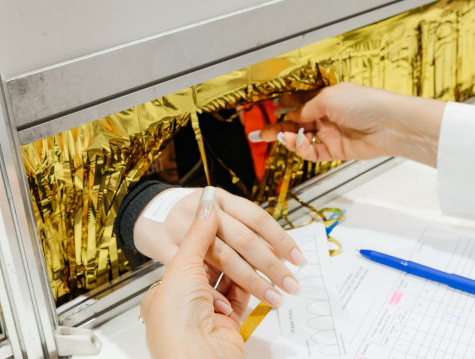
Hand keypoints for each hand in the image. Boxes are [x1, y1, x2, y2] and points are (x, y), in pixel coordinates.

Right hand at [134, 187, 306, 307]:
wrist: (147, 212)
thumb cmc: (190, 214)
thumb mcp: (218, 210)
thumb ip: (242, 226)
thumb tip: (278, 249)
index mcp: (221, 198)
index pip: (258, 218)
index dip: (281, 239)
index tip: (298, 258)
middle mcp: (204, 209)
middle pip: (244, 239)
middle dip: (271, 265)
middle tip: (290, 284)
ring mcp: (184, 227)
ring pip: (223, 257)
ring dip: (251, 281)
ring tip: (271, 296)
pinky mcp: (165, 247)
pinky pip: (194, 273)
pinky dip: (213, 291)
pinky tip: (228, 305)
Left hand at [140, 187, 248, 358]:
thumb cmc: (176, 318)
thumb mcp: (182, 266)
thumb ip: (199, 234)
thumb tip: (207, 205)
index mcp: (168, 283)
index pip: (196, 249)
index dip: (214, 233)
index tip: (228, 217)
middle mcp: (187, 296)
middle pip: (220, 263)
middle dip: (242, 252)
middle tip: (255, 232)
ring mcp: (207, 310)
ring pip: (234, 278)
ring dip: (253, 268)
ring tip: (270, 254)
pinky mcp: (228, 323)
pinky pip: (242, 297)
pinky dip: (255, 286)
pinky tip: (264, 274)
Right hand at [259, 83, 445, 166]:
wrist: (388, 124)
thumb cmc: (364, 103)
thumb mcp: (328, 99)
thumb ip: (306, 108)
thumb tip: (292, 115)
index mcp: (326, 98)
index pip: (299, 103)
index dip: (284, 106)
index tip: (269, 109)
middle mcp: (326, 116)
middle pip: (296, 123)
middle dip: (278, 127)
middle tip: (261, 133)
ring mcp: (330, 134)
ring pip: (301, 139)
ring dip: (287, 139)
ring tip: (276, 137)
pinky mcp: (334, 150)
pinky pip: (312, 152)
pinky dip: (300, 148)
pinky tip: (294, 142)